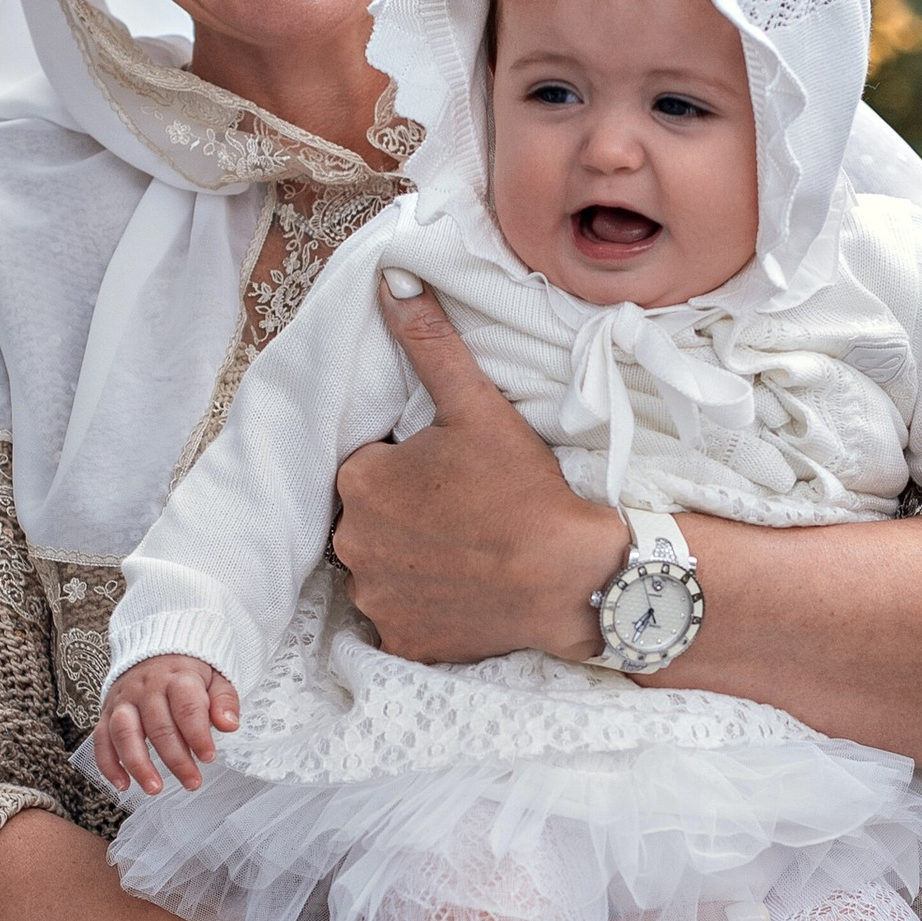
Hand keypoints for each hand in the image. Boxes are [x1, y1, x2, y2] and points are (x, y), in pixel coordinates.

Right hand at [92, 654, 239, 795]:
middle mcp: (146, 689)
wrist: (153, 648)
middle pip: (158, 726)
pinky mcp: (107, 712)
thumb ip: (224, 700)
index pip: (186, 707)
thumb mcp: (215, 677)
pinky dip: (108, 764)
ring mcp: (124, 700)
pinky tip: (123, 784)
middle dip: (176, 759)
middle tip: (192, 782)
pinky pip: (101, 739)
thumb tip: (229, 725)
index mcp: (177, 678)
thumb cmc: (187, 671)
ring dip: (138, 764)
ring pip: (125, 733)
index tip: (208, 756)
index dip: (197, 734)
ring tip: (154, 788)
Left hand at [331, 277, 618, 662]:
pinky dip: (426, 608)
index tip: (457, 474)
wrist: (570, 577)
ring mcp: (375, 599)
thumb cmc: (523, 488)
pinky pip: (402, 619)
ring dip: (413, 561)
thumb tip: (390, 279)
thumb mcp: (476, 406)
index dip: (415, 467)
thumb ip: (429, 343)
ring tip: (469, 551)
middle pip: (373, 518)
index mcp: (359, 481)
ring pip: (384, 568)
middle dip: (407, 514)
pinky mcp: (401, 641)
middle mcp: (351, 544)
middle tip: (468, 511)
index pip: (372, 466)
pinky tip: (464, 592)